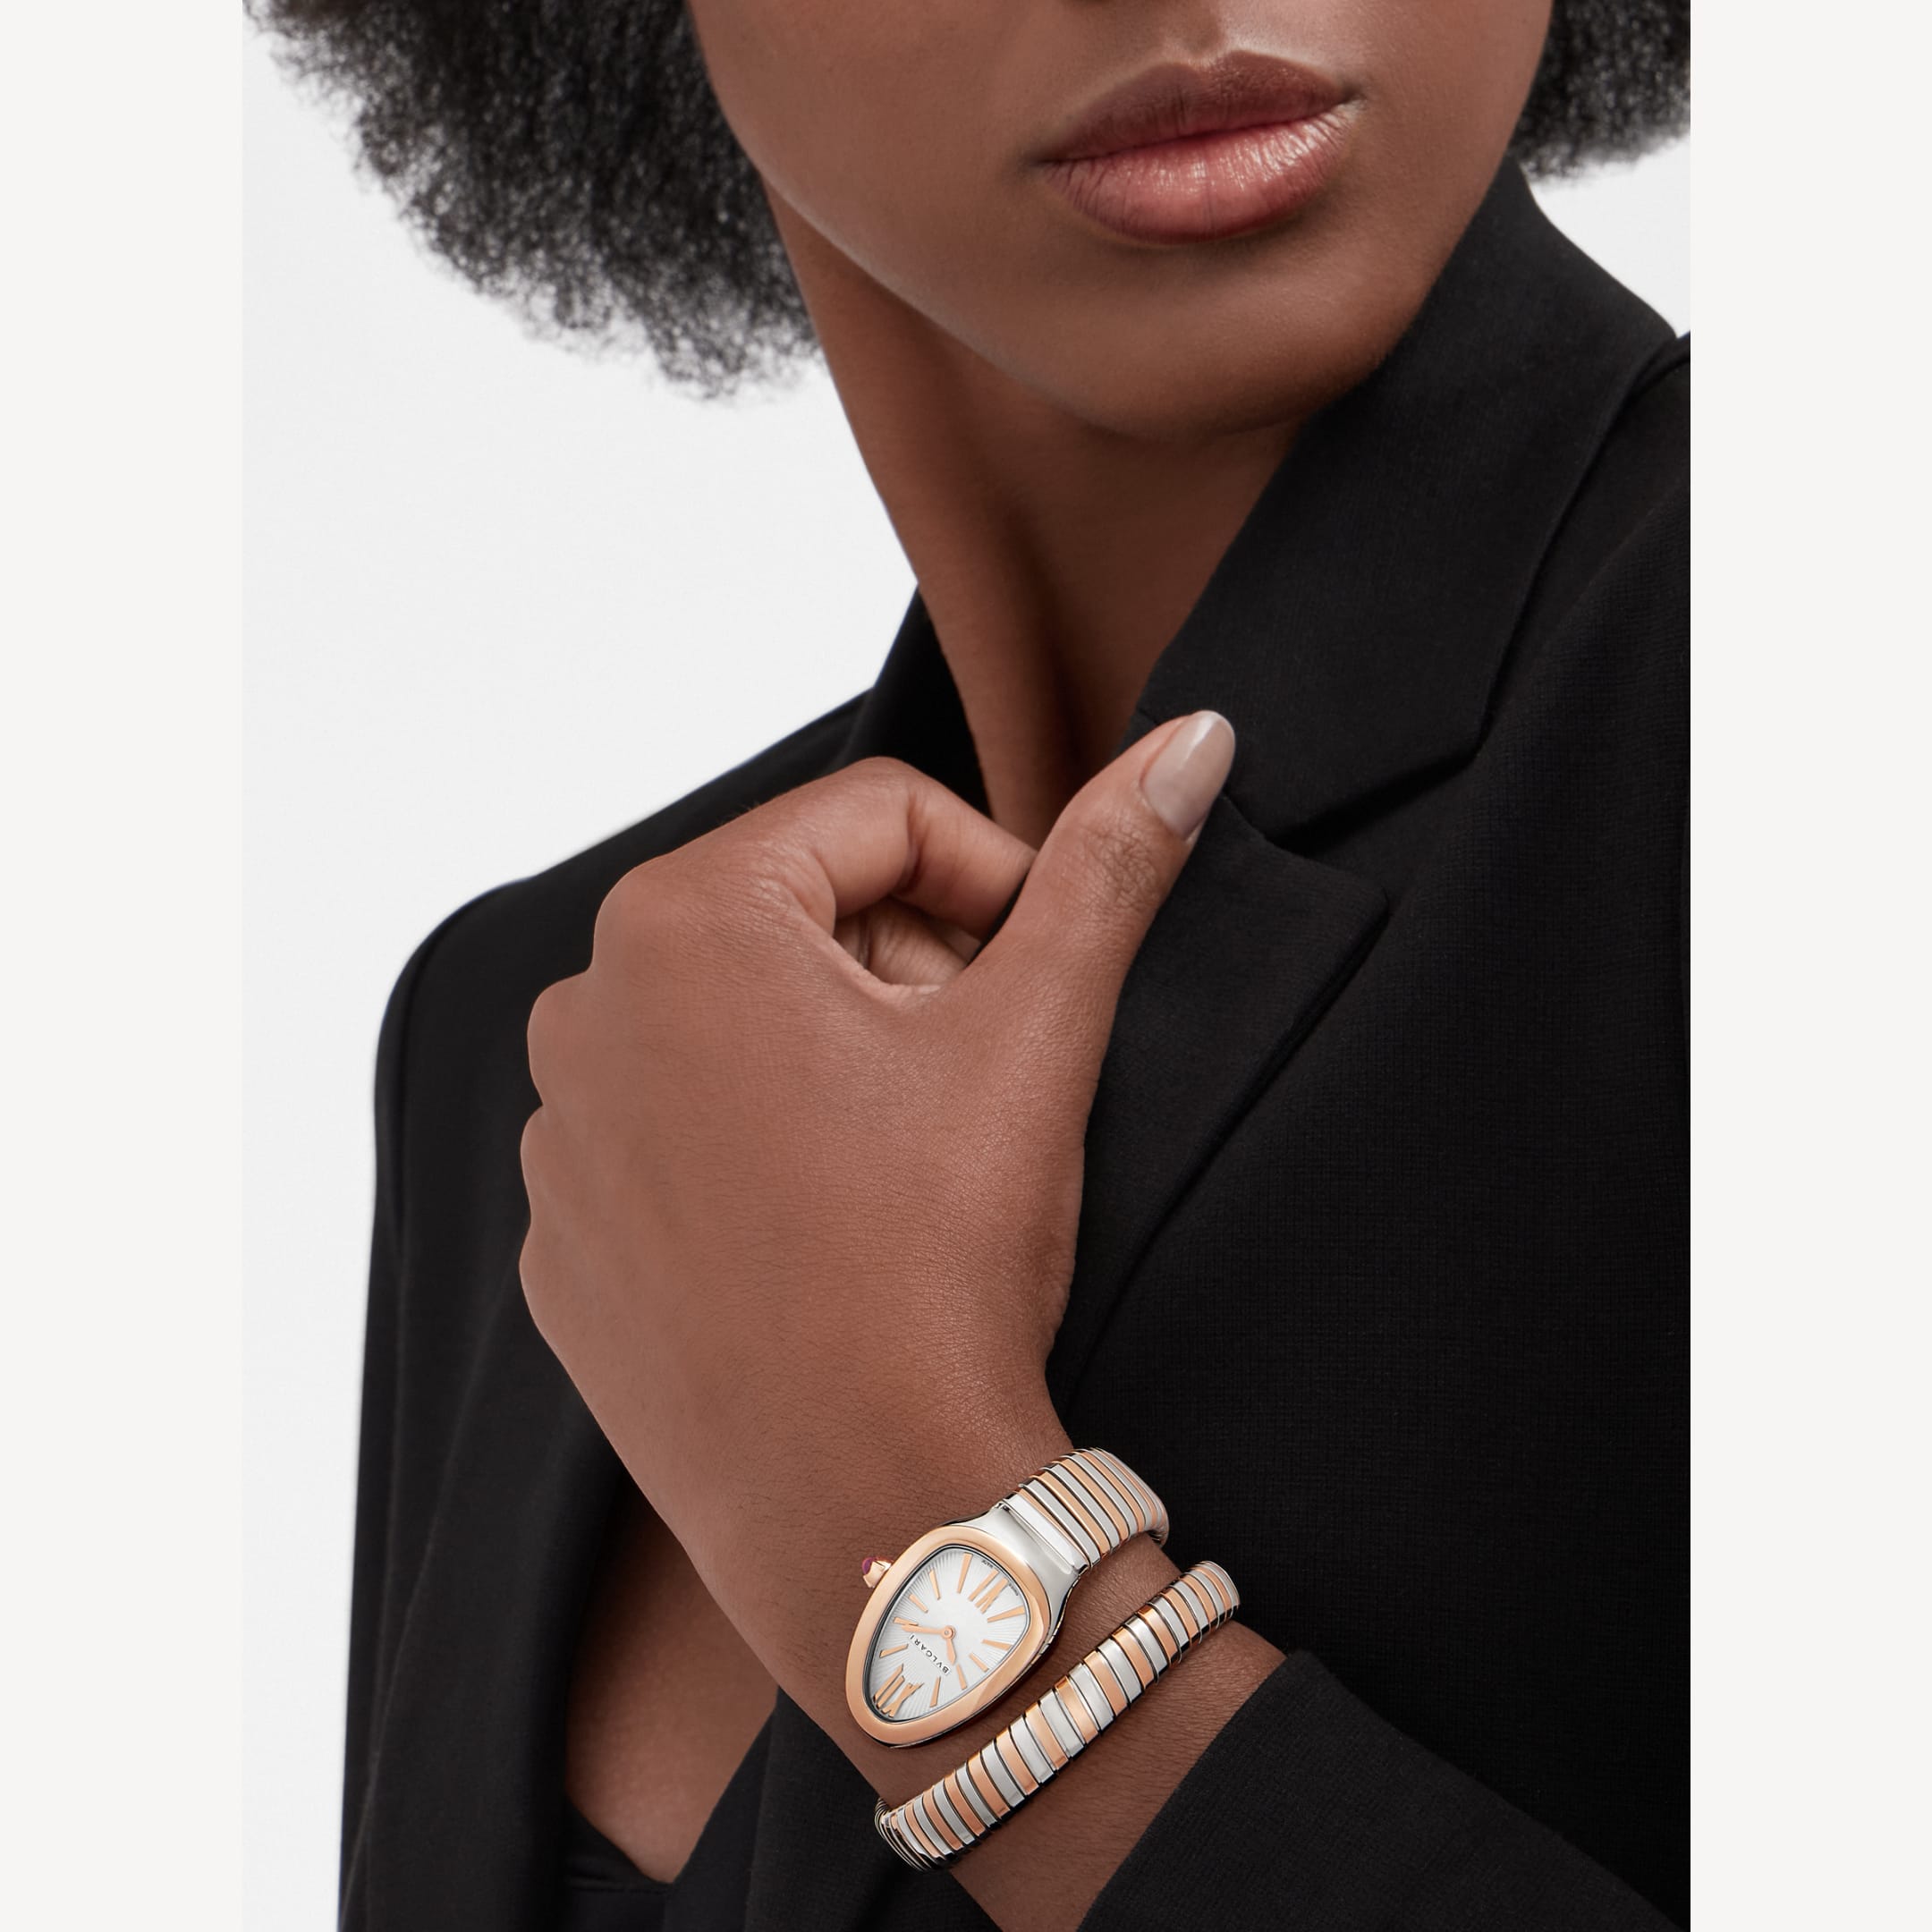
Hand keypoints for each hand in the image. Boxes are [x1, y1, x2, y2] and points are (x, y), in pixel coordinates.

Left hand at [518, 712, 1233, 1702]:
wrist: (869, 1512)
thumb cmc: (943, 1263)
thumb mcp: (1038, 1034)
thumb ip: (1109, 866)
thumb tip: (1194, 741)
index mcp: (681, 920)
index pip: (879, 815)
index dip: (992, 881)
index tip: (1035, 980)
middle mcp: (584, 1010)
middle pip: (801, 917)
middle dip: (911, 974)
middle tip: (975, 1082)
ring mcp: (560, 1138)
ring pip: (736, 1027)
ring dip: (837, 1062)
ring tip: (904, 1169)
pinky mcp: (563, 1243)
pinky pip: (676, 1139)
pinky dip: (758, 1155)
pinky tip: (827, 1237)